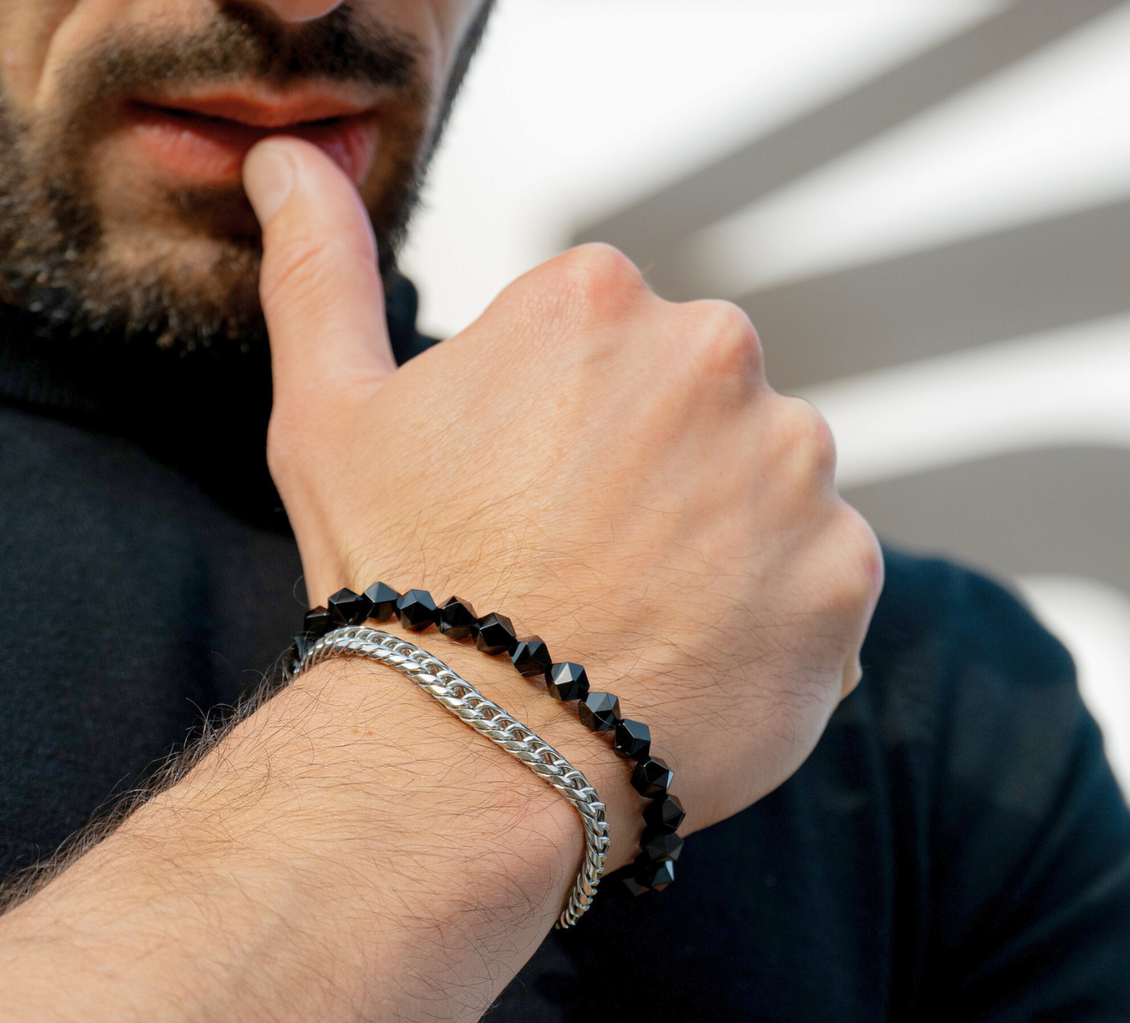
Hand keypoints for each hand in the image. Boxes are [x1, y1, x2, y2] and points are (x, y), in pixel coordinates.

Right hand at [242, 139, 882, 836]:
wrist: (468, 754)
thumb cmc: (393, 584)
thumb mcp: (328, 414)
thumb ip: (321, 274)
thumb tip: (286, 163)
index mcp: (596, 299)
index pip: (606, 353)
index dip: (556, 442)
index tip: (518, 508)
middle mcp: (713, 354)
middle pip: (693, 414)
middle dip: (647, 479)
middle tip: (574, 571)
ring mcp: (792, 465)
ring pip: (761, 493)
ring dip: (714, 546)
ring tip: (630, 623)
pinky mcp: (843, 571)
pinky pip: (816, 581)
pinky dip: (770, 620)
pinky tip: (687, 662)